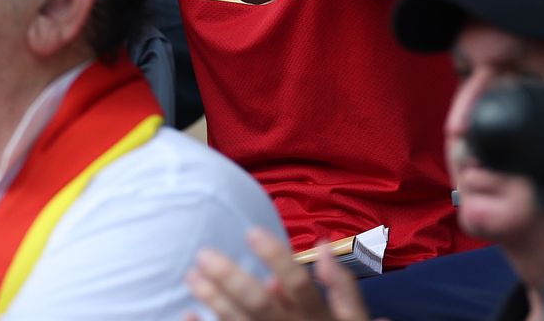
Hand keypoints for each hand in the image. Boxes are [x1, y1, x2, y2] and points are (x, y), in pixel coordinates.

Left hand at [184, 233, 374, 320]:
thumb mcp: (355, 317)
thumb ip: (341, 286)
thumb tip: (321, 247)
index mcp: (319, 317)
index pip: (298, 284)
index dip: (276, 258)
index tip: (251, 232)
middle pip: (260, 304)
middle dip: (231, 279)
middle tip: (204, 254)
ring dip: (214, 300)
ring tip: (191, 276)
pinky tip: (188, 316)